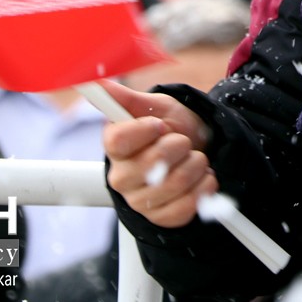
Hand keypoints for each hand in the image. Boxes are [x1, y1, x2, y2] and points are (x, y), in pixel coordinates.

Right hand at [100, 79, 216, 227]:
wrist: (200, 148)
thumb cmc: (174, 127)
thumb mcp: (156, 106)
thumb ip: (125, 98)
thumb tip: (97, 83)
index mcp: (115, 146)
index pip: (118, 141)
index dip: (144, 130)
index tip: (160, 124)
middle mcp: (122, 176)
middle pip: (151, 164)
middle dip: (179, 146)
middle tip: (183, 142)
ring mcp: (140, 200)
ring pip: (174, 183)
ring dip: (196, 164)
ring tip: (195, 158)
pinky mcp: (161, 218)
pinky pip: (186, 206)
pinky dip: (204, 187)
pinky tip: (202, 177)